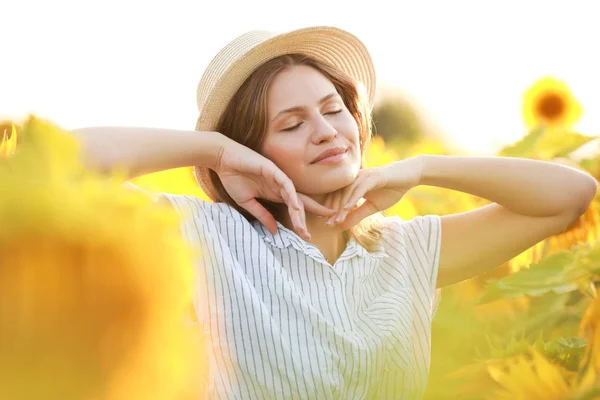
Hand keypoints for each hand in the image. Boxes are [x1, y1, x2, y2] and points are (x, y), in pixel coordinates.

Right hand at [214, 139, 334, 239]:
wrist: (222, 160)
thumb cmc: (233, 178)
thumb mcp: (247, 203)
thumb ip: (262, 215)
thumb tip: (274, 231)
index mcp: (275, 193)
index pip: (294, 208)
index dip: (301, 220)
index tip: (307, 235)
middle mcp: (280, 186)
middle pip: (299, 204)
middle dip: (307, 219)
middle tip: (311, 236)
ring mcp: (278, 178)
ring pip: (294, 197)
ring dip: (299, 213)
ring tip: (303, 228)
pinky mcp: (273, 169)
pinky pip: (286, 184)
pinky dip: (292, 195)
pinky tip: (296, 207)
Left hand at [330, 157, 422, 229]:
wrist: (409, 176)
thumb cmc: (390, 190)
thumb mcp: (372, 207)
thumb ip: (357, 215)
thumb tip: (341, 226)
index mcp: (352, 184)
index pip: (337, 197)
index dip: (331, 210)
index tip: (326, 223)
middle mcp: (354, 178)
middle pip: (338, 194)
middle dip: (332, 209)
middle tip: (327, 224)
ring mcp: (363, 176)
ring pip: (347, 192)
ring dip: (341, 206)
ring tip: (336, 220)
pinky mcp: (373, 177)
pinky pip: (359, 188)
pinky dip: (353, 198)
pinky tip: (348, 208)